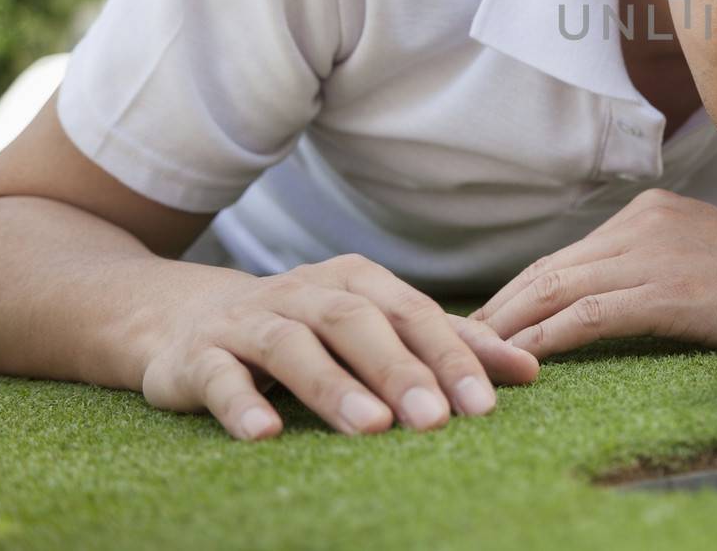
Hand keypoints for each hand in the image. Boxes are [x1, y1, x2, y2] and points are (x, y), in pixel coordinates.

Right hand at [139, 253, 539, 440]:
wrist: (188, 320)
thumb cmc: (308, 329)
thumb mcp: (377, 326)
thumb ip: (447, 345)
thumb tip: (529, 368)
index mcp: (358, 281)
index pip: (414, 315)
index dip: (451, 356)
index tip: (487, 404)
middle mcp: (307, 292)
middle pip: (359, 324)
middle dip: (401, 371)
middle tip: (436, 420)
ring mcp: (251, 320)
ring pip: (294, 346)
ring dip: (333, 386)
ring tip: (371, 427)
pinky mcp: (200, 356)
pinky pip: (221, 377)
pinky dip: (243, 402)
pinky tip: (265, 434)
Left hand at [468, 188, 716, 359]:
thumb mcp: (699, 252)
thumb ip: (651, 261)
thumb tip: (603, 294)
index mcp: (648, 210)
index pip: (568, 253)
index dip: (523, 287)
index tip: (492, 316)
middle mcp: (642, 223)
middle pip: (552, 267)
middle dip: (504, 306)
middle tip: (465, 339)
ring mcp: (653, 254)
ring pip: (559, 289)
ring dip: (513, 325)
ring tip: (479, 353)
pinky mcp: (665, 291)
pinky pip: (587, 315)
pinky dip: (548, 338)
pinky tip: (524, 359)